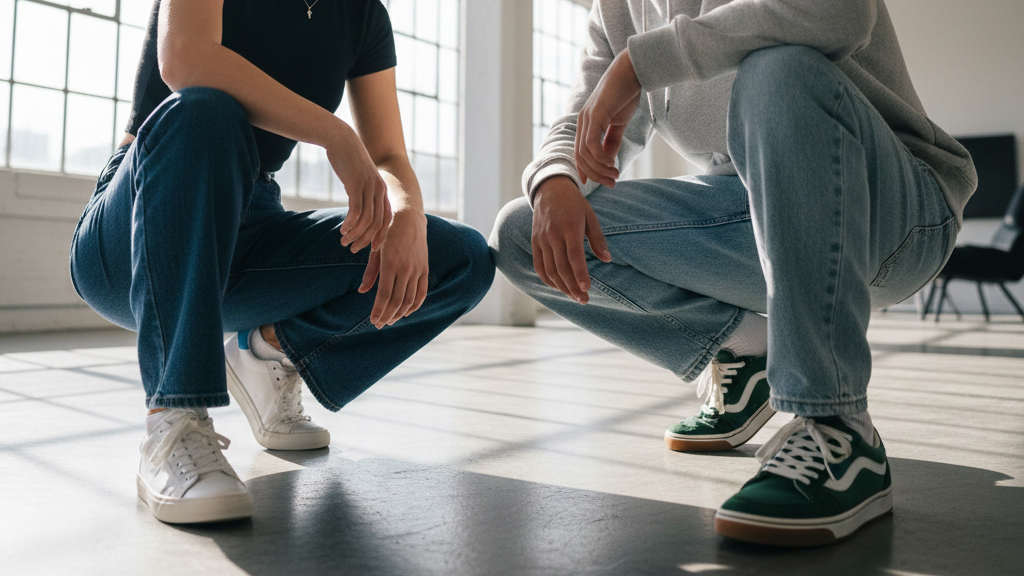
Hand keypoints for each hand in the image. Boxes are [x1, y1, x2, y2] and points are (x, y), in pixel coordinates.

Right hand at [325, 121, 392, 252]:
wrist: (341, 139)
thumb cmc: (348, 161)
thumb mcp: (359, 179)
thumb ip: (361, 194)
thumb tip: (357, 210)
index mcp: (382, 191)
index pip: (387, 219)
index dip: (381, 236)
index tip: (372, 249)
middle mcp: (379, 190)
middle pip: (378, 223)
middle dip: (366, 239)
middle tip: (353, 249)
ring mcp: (369, 187)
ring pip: (367, 219)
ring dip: (356, 234)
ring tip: (344, 241)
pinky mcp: (356, 184)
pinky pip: (356, 210)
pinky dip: (350, 223)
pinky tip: (342, 229)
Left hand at [358, 210, 429, 327]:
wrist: (409, 218)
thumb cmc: (387, 233)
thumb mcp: (375, 251)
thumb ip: (370, 272)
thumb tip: (362, 291)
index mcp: (390, 263)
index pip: (385, 294)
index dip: (379, 310)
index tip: (373, 321)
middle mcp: (405, 268)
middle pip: (397, 300)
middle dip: (388, 315)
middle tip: (380, 324)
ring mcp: (417, 269)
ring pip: (410, 299)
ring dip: (400, 313)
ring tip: (391, 320)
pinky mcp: (424, 269)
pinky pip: (422, 292)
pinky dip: (415, 305)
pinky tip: (407, 312)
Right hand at [532, 176, 611, 303]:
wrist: (550, 189)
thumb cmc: (574, 203)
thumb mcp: (590, 216)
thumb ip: (598, 239)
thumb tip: (607, 259)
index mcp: (570, 227)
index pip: (574, 256)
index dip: (580, 274)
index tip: (587, 288)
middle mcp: (553, 235)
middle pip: (561, 267)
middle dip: (572, 287)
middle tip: (584, 299)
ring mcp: (542, 239)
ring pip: (549, 269)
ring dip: (561, 286)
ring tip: (574, 296)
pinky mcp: (535, 241)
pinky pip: (539, 265)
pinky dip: (547, 279)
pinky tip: (558, 287)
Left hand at [574, 49, 641, 187]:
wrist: (632, 71)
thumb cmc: (626, 94)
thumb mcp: (618, 123)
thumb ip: (612, 141)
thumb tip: (609, 162)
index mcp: (586, 123)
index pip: (580, 153)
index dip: (588, 170)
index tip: (602, 182)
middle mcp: (582, 121)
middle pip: (581, 157)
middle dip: (596, 174)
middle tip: (612, 183)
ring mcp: (586, 118)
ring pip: (585, 154)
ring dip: (600, 169)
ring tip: (615, 176)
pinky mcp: (595, 116)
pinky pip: (591, 144)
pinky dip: (600, 159)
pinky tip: (612, 165)